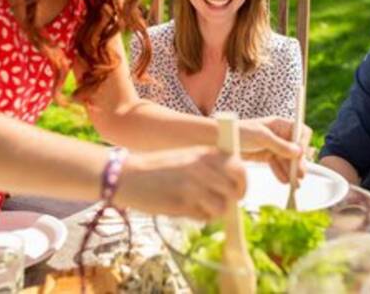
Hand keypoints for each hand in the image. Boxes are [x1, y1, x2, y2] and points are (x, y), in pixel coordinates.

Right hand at [112, 147, 245, 219]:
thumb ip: (209, 167)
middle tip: (219, 203)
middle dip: (231, 201)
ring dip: (213, 211)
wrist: (127, 174)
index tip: (237, 191)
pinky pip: (204, 217)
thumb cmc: (158, 167)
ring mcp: (194, 186)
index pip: (240, 169)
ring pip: (222, 208)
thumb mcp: (187, 157)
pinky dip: (199, 217)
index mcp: (205, 153)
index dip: (242, 184)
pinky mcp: (183, 204)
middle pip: (235, 192)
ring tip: (197, 206)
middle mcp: (203, 168)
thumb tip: (233, 186)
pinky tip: (184, 208)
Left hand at [238, 116, 310, 182]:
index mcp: (279, 124)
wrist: (222, 140)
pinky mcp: (266, 155)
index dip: (303, 143)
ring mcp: (273, 145)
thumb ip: (280, 145)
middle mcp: (279, 134)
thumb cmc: (240, 132)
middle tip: (300, 176)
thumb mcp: (261, 137)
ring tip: (294, 183)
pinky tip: (284, 180)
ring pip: (287, 159)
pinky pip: (277, 164)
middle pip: (295, 148)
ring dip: (291, 170)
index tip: (301, 156)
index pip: (300, 131)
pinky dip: (281, 172)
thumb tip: (298, 151)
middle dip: (298, 162)